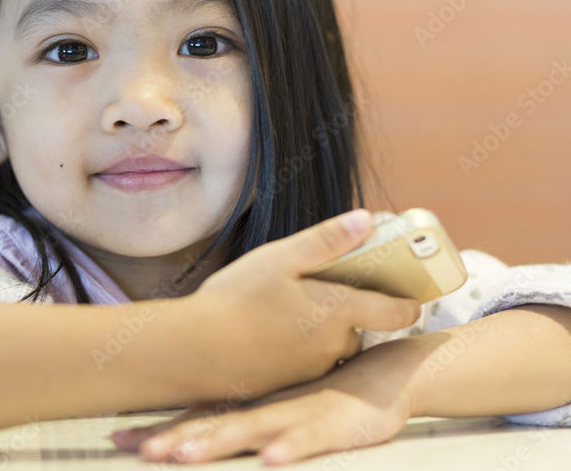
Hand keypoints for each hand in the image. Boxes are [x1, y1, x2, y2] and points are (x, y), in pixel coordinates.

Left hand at [111, 342, 415, 464]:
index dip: (161, 431)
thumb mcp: (282, 405)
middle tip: (140, 451)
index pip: (198, 419)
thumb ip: (244, 415)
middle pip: (214, 426)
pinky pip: (308, 439)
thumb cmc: (328, 391)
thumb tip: (199, 429)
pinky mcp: (334, 426)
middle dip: (176, 441)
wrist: (387, 373)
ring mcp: (299, 415)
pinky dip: (288, 448)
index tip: (119, 441)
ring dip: (218, 442)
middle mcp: (268, 408)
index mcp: (252, 406)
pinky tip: (268, 459)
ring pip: (252, 430)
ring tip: (185, 455)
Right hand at [182, 209, 420, 400]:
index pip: (398, 312)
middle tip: (320, 290)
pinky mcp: (291, 383)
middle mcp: (335, 345)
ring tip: (286, 311)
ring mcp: (314, 368)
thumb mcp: (279, 258)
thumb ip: (326, 240)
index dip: (406, 301)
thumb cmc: (236, 300)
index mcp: (340, 311)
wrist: (197, 351)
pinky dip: (298, 349)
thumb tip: (366, 219)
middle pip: (360, 330)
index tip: (404, 291)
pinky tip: (269, 333)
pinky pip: (308, 363)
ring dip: (321, 333)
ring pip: (332, 348)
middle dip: (348, 313)